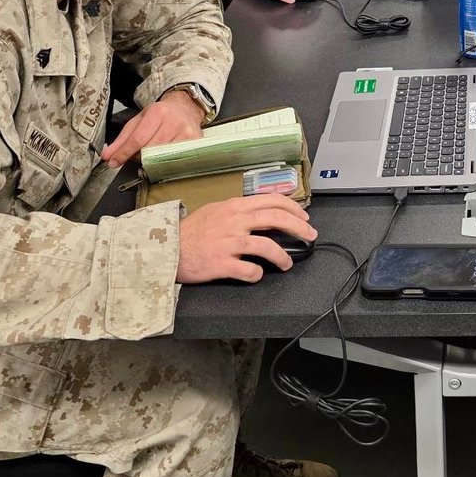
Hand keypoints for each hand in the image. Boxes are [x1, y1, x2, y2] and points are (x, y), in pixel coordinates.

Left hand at [101, 90, 203, 168]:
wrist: (186, 109)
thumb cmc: (161, 115)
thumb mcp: (138, 121)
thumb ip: (122, 139)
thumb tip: (107, 156)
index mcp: (157, 113)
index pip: (138, 139)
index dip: (124, 153)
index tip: (114, 162)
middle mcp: (174, 122)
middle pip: (150, 150)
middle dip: (138, 156)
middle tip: (136, 156)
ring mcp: (186, 133)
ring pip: (163, 157)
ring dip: (152, 160)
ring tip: (151, 154)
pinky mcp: (195, 143)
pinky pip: (176, 160)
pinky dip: (166, 162)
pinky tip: (164, 157)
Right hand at [177, 195, 315, 282]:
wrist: (165, 248)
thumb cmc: (190, 231)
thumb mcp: (215, 210)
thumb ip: (238, 210)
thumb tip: (260, 211)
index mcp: (235, 206)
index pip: (272, 201)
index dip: (293, 208)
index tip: (304, 217)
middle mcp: (235, 222)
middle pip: (276, 219)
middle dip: (298, 228)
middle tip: (310, 236)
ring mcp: (229, 243)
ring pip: (267, 247)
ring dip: (282, 257)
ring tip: (287, 264)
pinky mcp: (222, 264)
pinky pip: (249, 271)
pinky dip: (257, 274)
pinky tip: (258, 275)